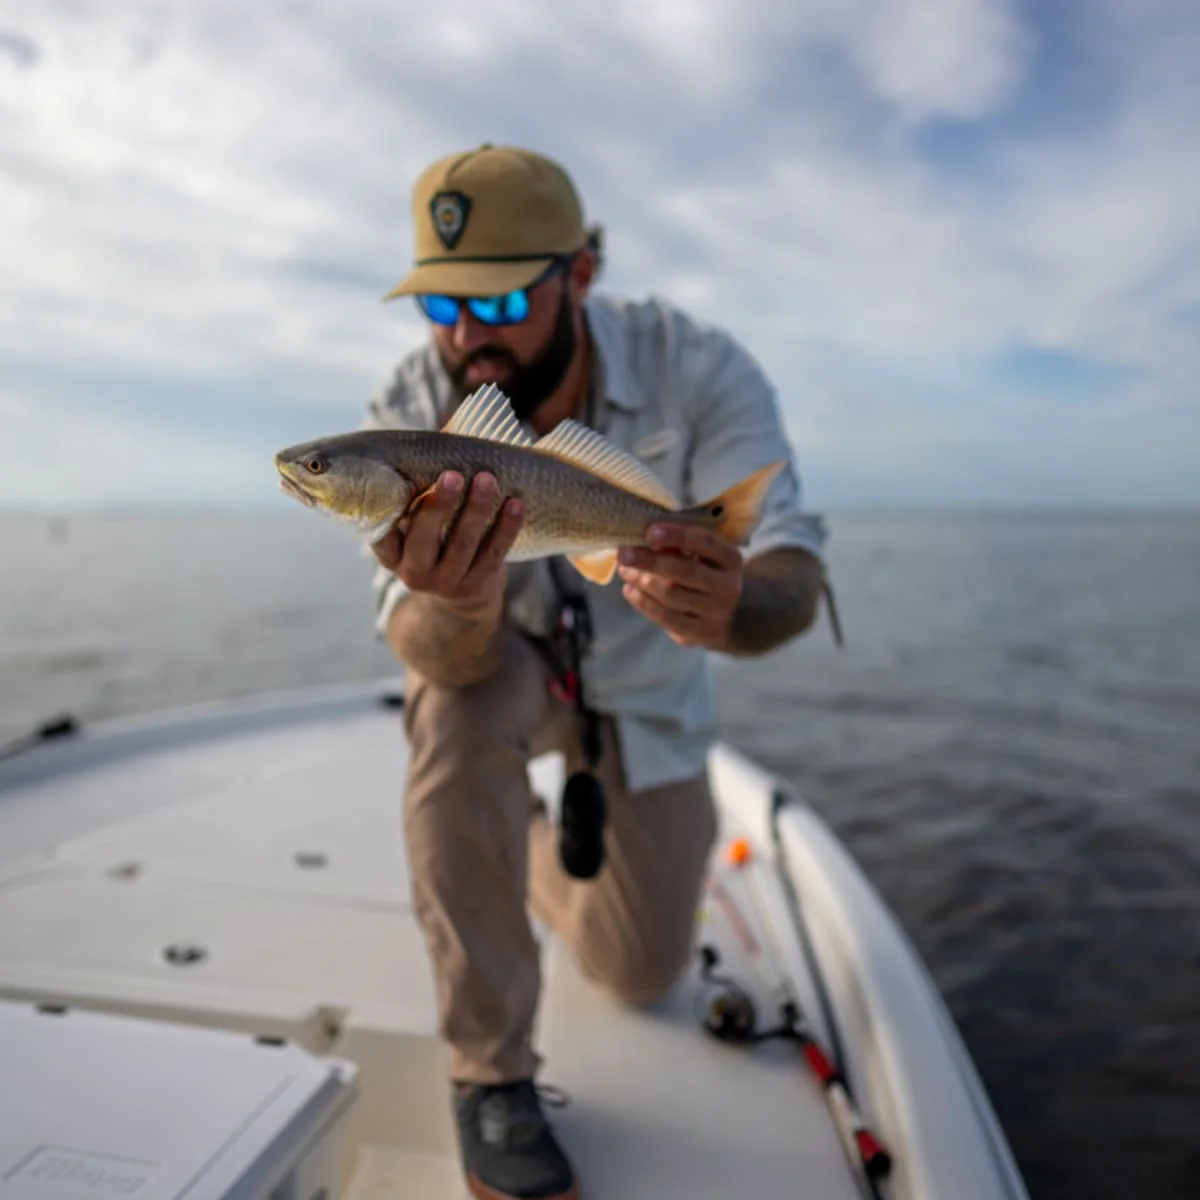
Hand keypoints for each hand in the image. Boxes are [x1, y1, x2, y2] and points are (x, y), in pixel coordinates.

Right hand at [372, 470, 523, 609]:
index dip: (391, 512)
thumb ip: (420, 491)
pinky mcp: (476, 586)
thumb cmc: (435, 541)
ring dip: (476, 510)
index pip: (383, 534)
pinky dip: (506, 528)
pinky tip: (516, 504)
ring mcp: (446, 583)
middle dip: (439, 505)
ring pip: (462, 545)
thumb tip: (443, 435)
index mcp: (392, 554)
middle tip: (453, 475)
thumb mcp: (416, 527)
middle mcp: (414, 572)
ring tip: (487, 479)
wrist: (459, 597)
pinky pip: (493, 555)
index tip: (407, 483)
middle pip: (424, 539)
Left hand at [617, 522, 742, 648]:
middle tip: (623, 553)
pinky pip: (665, 617)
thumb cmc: (707, 575)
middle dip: (650, 561)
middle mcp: (728, 587)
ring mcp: (715, 613)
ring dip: (641, 581)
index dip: (676, 535)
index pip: (705, 542)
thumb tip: (645, 539)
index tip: (649, 531)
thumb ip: (681, 546)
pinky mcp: (699, 633)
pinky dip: (643, 602)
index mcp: (731, 559)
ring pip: (671, 594)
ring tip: (625, 570)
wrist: (725, 617)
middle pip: (685, 571)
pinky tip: (630, 590)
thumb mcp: (704, 556)